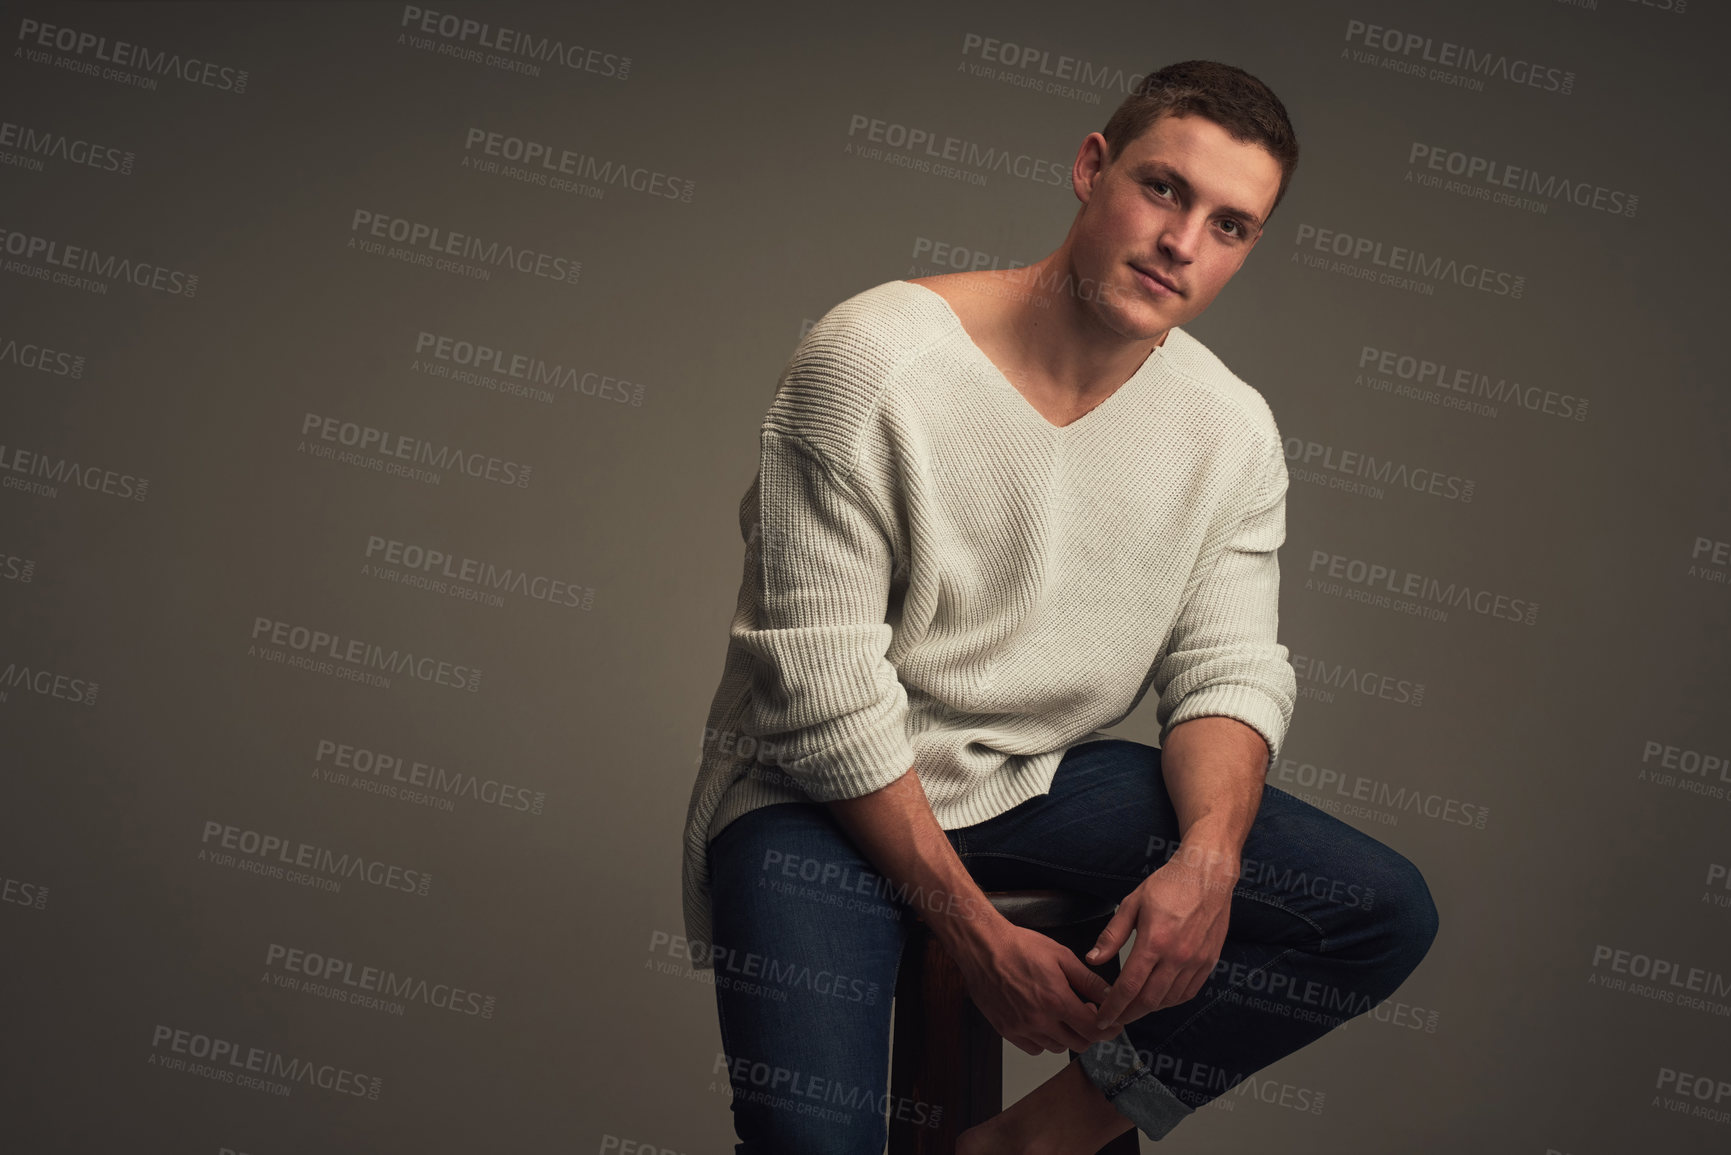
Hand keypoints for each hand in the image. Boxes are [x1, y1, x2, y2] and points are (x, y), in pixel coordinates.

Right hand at [948, 921, 1120, 1055]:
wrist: (983, 948)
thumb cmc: (1019, 947)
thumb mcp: (1061, 956)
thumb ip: (1088, 980)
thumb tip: (1109, 995)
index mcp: (1056, 1000)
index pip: (1093, 1030)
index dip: (1108, 1030)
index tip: (1112, 1026)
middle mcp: (1039, 1019)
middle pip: (1078, 1044)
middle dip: (1089, 1032)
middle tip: (1086, 1014)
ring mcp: (1021, 1028)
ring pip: (1056, 1048)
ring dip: (1066, 1036)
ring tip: (1062, 1014)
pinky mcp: (1006, 1031)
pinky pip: (1034, 1048)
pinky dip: (1043, 1040)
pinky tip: (1042, 1021)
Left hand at [1086, 850, 1235, 1028]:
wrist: (1207, 874)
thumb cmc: (1169, 884)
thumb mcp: (1133, 903)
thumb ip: (1112, 935)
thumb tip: (1093, 959)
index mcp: (1155, 942)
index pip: (1129, 987)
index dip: (1113, 1007)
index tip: (1102, 1018)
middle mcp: (1178, 956)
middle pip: (1149, 1000)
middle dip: (1128, 1015)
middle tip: (1114, 1019)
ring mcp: (1196, 962)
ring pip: (1169, 1000)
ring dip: (1148, 1009)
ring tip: (1132, 1009)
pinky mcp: (1209, 962)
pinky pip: (1188, 992)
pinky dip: (1170, 1001)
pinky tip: (1158, 998)